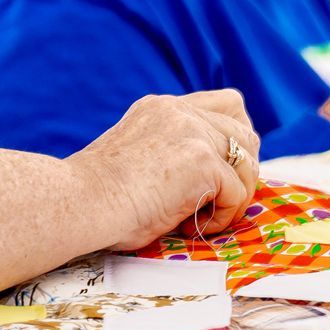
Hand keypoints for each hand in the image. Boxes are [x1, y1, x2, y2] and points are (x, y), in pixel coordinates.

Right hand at [69, 90, 260, 250]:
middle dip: (241, 170)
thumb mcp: (136, 154)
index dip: (234, 136)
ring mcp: (193, 133)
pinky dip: (221, 217)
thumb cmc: (96, 195)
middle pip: (246, 131)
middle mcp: (181, 112)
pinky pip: (237, 193)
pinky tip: (188, 225)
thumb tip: (201, 178)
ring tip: (199, 217)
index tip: (220, 169)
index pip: (226, 104)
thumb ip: (167, 149)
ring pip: (248, 163)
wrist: (81, 201)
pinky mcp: (202, 162)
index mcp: (162, 108)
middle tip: (214, 199)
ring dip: (234, 195)